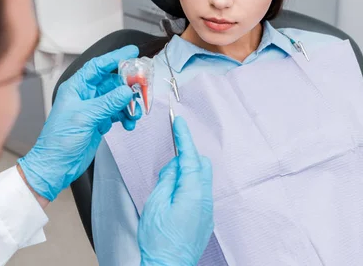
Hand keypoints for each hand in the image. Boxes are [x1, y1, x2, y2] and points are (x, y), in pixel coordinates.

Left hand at [18, 46, 141, 200]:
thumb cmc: (58, 141)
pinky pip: (118, 112)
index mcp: (76, 88)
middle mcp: (85, 95)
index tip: (132, 52)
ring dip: (129, 105)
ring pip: (117, 98)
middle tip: (141, 88)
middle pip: (112, 82)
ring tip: (135, 113)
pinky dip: (126, 116)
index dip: (115, 57)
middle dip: (128, 85)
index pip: (98, 66)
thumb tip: (126, 91)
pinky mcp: (99, 121)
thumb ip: (108, 103)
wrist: (56, 166)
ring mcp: (93, 109)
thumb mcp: (85, 117)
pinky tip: (128, 124)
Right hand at [138, 117, 213, 265]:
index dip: (184, 137)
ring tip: (166, 191)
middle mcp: (205, 199)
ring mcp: (207, 210)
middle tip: (166, 171)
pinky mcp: (205, 219)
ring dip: (186, 176)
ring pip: (201, 180)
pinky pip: (200, 194)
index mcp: (192, 192)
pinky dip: (189, 189)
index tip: (179, 122)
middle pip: (201, 165)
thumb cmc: (158, 240)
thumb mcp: (155, 204)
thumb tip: (176, 165)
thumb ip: (167, 179)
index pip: (189, 156)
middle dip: (186, 159)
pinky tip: (174, 202)